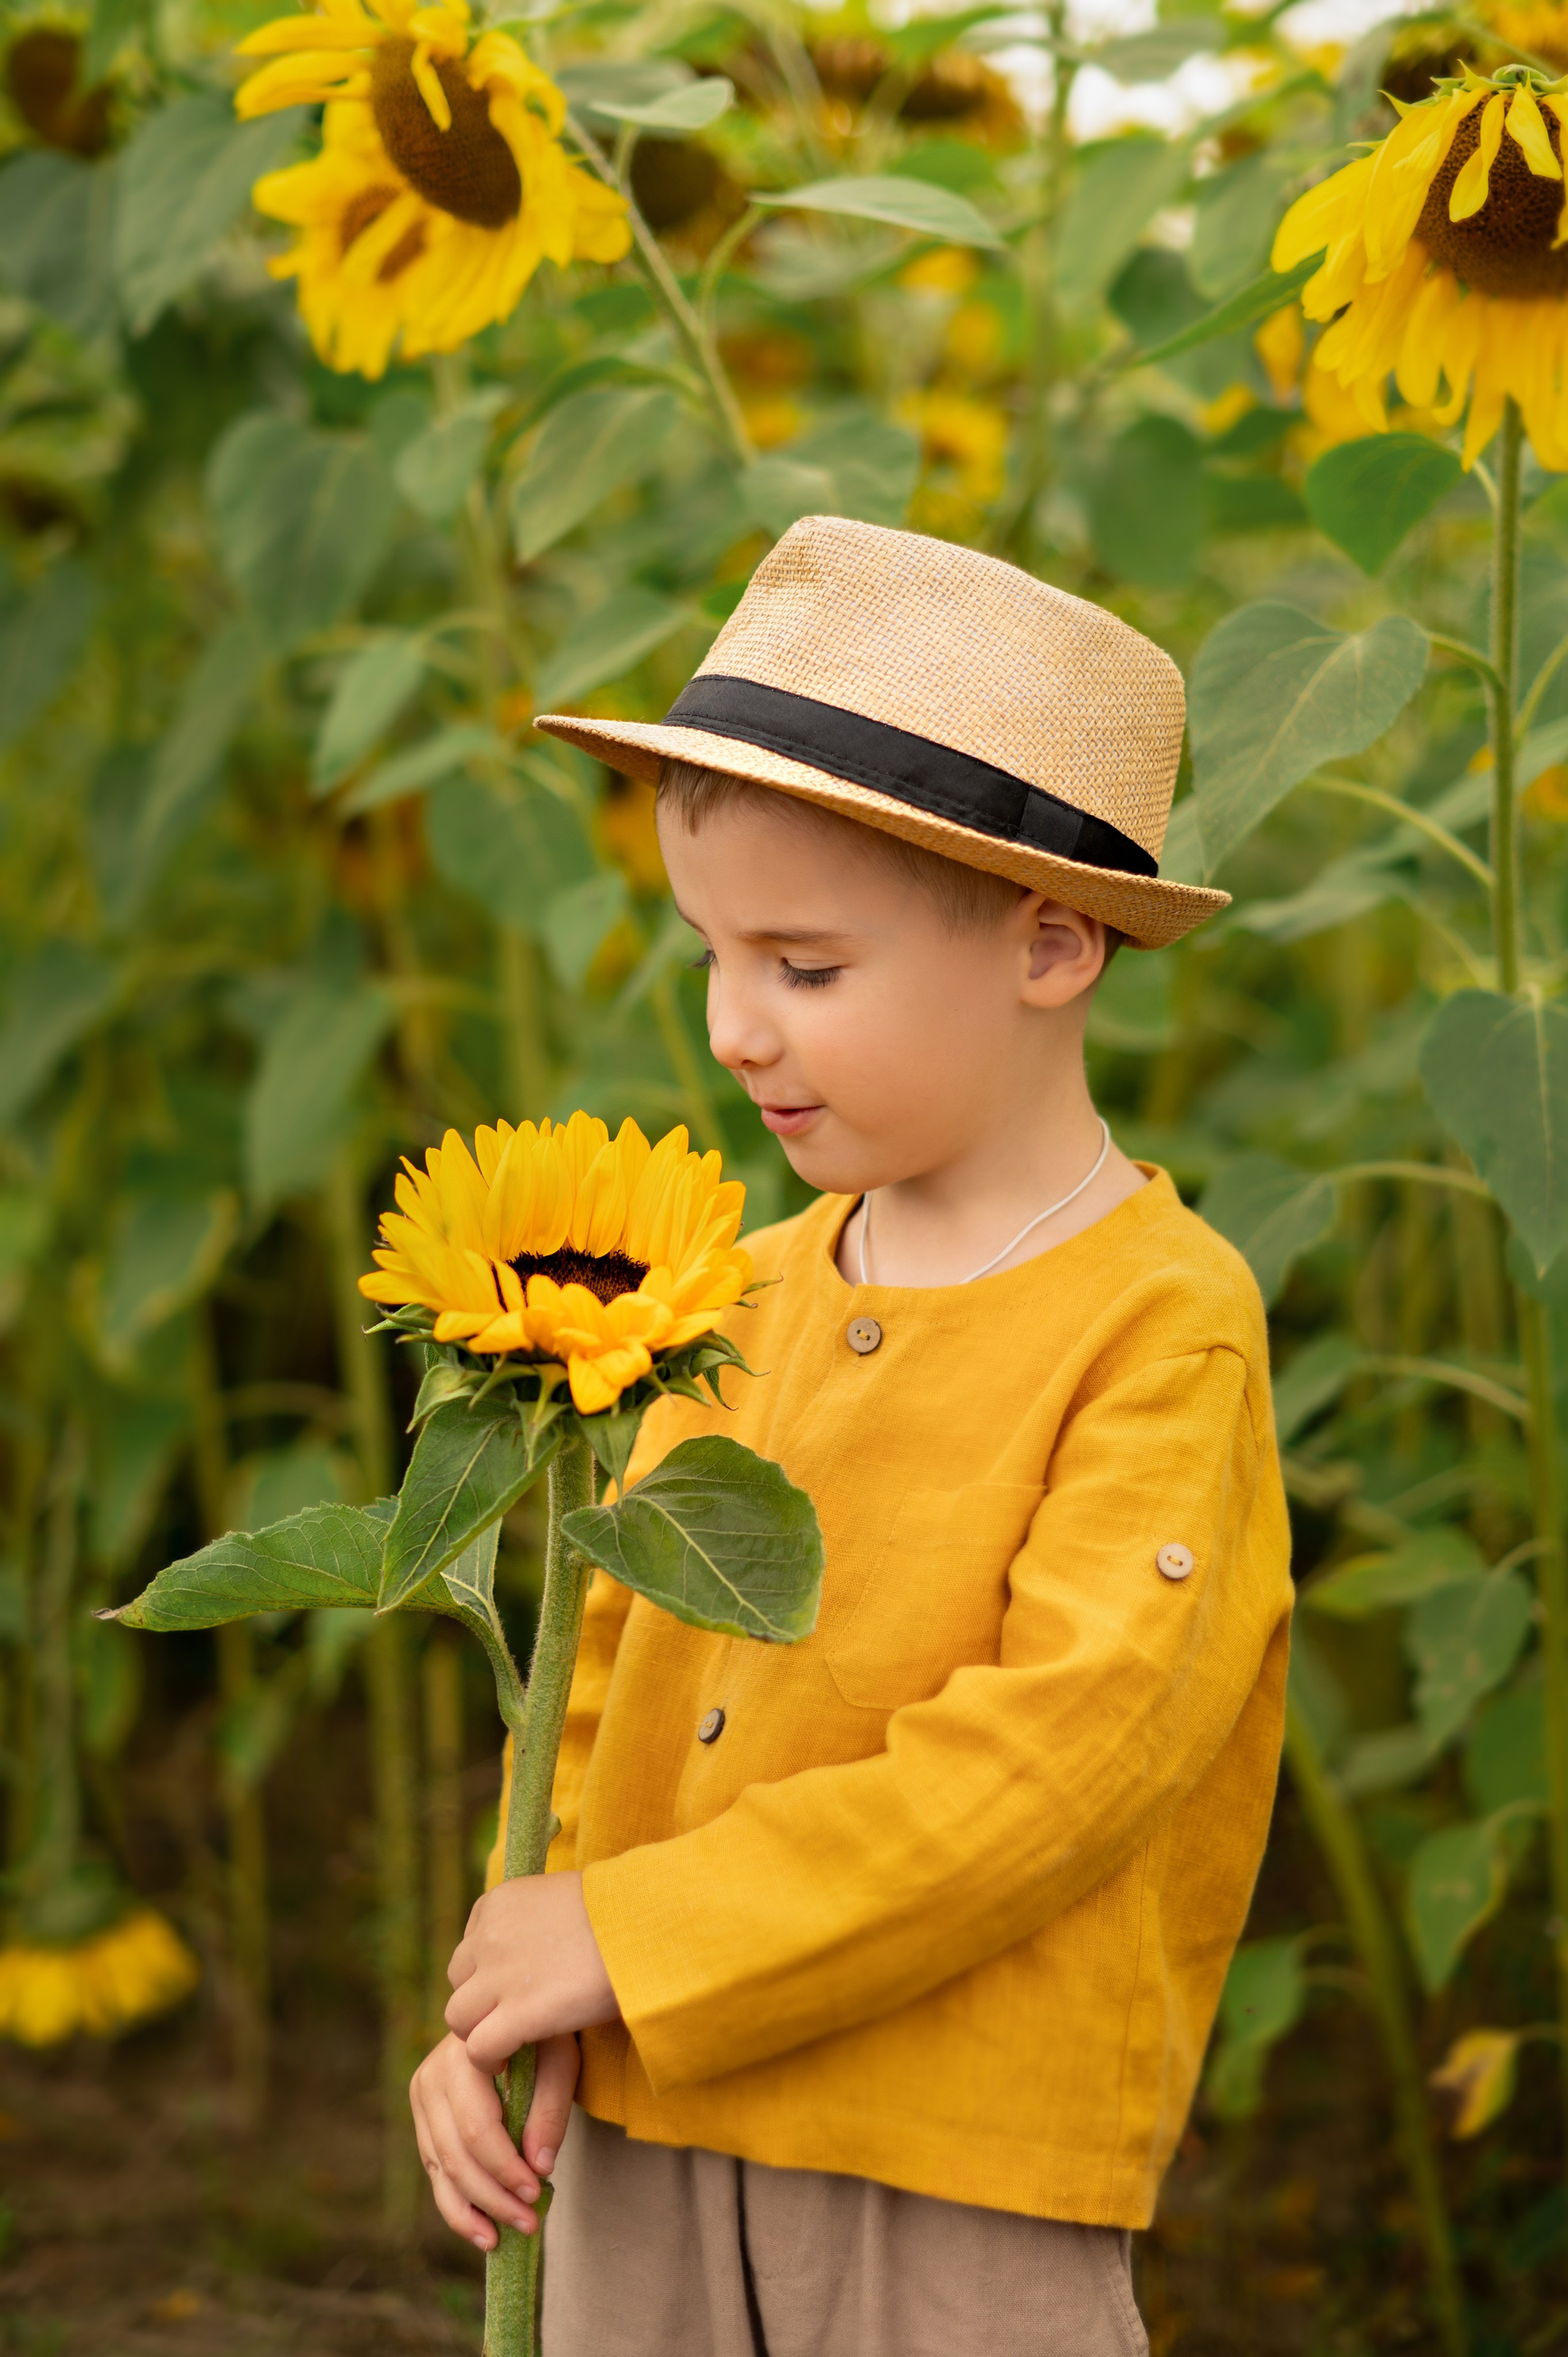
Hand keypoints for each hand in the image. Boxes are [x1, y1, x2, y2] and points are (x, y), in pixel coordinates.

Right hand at [409, 2029, 579, 2249]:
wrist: (511, 2007)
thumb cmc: (543, 2030)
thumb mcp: (560, 2055)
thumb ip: (550, 2108)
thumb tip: (540, 2168)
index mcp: (464, 2054)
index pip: (478, 2128)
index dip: (505, 2168)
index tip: (537, 2192)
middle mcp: (432, 2076)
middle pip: (456, 2154)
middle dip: (493, 2197)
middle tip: (529, 2223)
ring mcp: (422, 2097)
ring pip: (440, 2168)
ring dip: (472, 2210)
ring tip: (502, 2239)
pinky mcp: (423, 2116)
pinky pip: (434, 2169)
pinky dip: (456, 2204)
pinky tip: (481, 2230)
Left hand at [446, 1870, 619, 2075]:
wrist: (643, 1926)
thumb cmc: (620, 1913)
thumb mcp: (561, 1899)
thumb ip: (533, 1921)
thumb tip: (533, 1946)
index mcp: (498, 1901)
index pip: (471, 1945)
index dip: (488, 1972)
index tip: (512, 1986)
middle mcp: (488, 1935)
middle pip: (459, 1979)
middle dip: (480, 2000)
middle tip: (509, 2016)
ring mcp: (498, 1975)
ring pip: (458, 2018)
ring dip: (478, 2032)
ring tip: (503, 2046)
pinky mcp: (516, 2014)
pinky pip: (478, 2048)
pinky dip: (488, 2059)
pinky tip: (508, 2062)